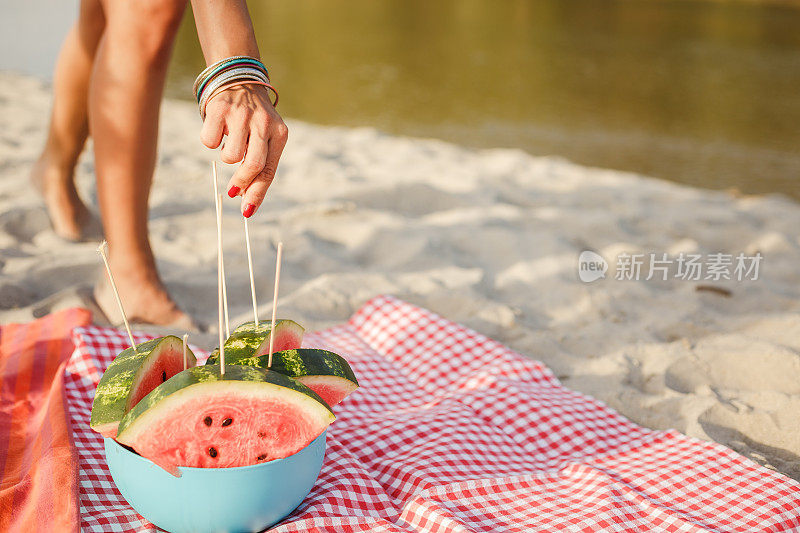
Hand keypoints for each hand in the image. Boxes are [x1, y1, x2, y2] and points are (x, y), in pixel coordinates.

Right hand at [200, 84, 287, 216]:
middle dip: (242, 182)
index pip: (270, 170)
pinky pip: (210, 142)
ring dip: (227, 156)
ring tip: (230, 141)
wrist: (239, 79)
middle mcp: (263, 124)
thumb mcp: (265, 138)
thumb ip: (260, 164)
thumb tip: (244, 198)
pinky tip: (219, 129)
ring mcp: (241, 116)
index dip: (257, 193)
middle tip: (233, 190)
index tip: (247, 211)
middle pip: (253, 166)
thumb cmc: (253, 119)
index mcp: (280, 134)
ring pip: (230, 156)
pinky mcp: (220, 109)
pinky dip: (211, 141)